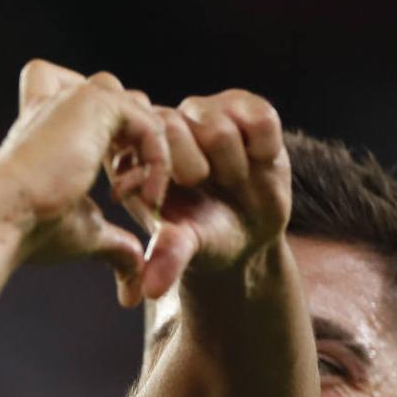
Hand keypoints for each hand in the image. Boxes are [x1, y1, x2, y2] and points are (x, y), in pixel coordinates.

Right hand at [0, 60, 169, 300]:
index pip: (107, 116)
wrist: (4, 217)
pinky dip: (159, 162)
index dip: (128, 150)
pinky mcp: (96, 103)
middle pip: (132, 109)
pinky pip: (152, 124)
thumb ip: (112, 241)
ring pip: (147, 113)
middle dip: (147, 152)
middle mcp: (64, 102)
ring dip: (158, 157)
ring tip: (148, 199)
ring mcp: (78, 97)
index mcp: (54, 125)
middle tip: (143, 200)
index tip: (123, 198)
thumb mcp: (83, 231)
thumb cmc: (31, 228)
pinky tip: (147, 198)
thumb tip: (133, 268)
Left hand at [112, 89, 290, 297]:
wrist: (249, 233)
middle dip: (199, 171)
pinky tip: (258, 161)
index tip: (175, 198)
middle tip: (209, 189)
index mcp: (132, 154)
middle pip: (175, 128)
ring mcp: (202, 111)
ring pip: (218, 127)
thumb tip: (152, 290)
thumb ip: (168, 257)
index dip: (164, 177)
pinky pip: (260, 117)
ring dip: (232, 164)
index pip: (137, 147)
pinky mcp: (243, 106)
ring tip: (232, 179)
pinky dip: (263, 147)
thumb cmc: (204, 237)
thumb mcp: (185, 248)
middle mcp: (162, 125)